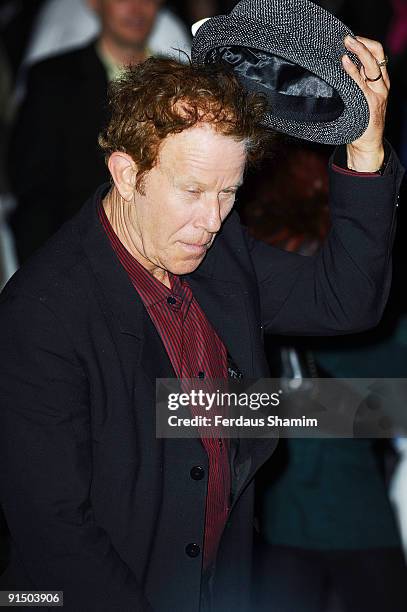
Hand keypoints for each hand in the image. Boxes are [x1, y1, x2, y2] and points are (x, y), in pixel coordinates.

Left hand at [342, 35, 389, 171]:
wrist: (367, 145)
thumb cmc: (359, 122)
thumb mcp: (359, 99)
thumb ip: (355, 85)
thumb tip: (338, 70)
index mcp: (380, 82)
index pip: (377, 55)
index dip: (365, 43)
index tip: (351, 38)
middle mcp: (381, 85)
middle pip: (376, 56)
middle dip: (362, 43)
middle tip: (346, 38)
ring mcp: (377, 94)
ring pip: (372, 66)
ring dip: (359, 51)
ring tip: (346, 44)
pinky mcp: (370, 104)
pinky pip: (361, 83)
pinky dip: (353, 71)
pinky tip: (345, 63)